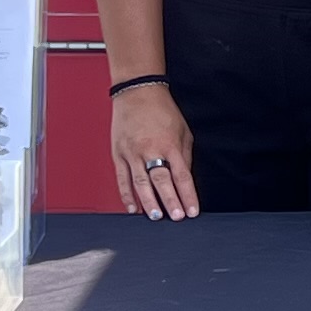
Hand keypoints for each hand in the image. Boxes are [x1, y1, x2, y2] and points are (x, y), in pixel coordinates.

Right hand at [113, 80, 198, 220]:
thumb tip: (186, 179)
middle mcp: (150, 150)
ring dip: (149, 202)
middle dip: (170, 201)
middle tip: (176, 217)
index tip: (192, 211)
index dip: (188, 195)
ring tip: (156, 216)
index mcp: (170, 145)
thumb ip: (185, 156)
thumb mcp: (183, 131)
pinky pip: (122, 178)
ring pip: (140, 183)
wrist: (137, 92)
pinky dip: (126, 195)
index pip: (182, 175)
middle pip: (161, 181)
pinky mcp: (119, 154)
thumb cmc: (162, 111)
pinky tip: (133, 208)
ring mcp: (132, 153)